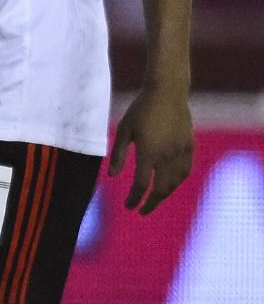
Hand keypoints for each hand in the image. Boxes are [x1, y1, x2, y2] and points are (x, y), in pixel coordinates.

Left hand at [109, 85, 192, 213]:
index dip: (135, 198)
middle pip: (160, 189)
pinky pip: (185, 171)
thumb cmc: (140, 110)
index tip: (129, 206)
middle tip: (142, 211)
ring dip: (164, 193)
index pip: (142, 185)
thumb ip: (119, 154)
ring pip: (175, 182)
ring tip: (154, 198)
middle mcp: (167, 156)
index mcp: (148, 152)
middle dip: (151, 203)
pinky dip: (177, 181)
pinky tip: (170, 183)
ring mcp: (180, 152)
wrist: (167, 92)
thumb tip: (113, 176)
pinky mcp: (189, 146)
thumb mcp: (124, 130)